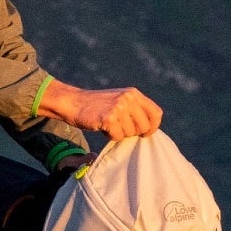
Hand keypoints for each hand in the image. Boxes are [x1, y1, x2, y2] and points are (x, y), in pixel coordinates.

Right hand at [41, 84, 163, 140]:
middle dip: (134, 133)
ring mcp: (119, 107)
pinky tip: (103, 127)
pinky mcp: (109, 118)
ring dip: (120, 134)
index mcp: (134, 94)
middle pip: (144, 126)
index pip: (156, 113)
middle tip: (120, 129)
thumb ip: (135, 110)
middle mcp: (128, 98)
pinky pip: (118, 136)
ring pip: (131, 133)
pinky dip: (111, 136)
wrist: (74, 103)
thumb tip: (150, 129)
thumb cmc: (98, 106)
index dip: (153, 126)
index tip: (145, 133)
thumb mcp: (120, 101)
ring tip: (109, 124)